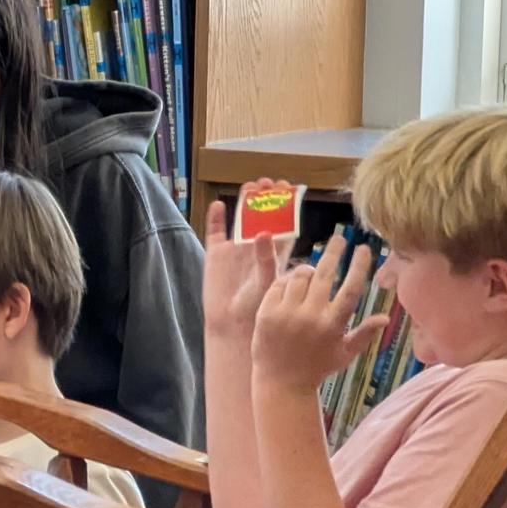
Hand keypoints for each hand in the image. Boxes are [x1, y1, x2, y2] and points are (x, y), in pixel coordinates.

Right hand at [203, 181, 292, 338]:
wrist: (232, 325)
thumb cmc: (257, 308)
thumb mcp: (268, 283)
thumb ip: (268, 259)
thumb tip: (265, 232)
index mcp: (275, 254)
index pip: (284, 224)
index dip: (287, 206)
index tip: (290, 188)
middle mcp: (256, 248)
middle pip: (263, 216)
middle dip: (267, 199)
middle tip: (269, 182)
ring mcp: (236, 249)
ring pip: (241, 219)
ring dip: (245, 203)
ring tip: (250, 186)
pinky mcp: (216, 253)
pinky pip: (216, 231)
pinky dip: (216, 217)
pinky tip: (219, 204)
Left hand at [252, 230, 388, 397]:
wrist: (280, 382)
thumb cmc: (316, 368)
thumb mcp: (344, 353)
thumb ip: (364, 334)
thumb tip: (386, 318)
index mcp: (334, 325)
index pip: (350, 289)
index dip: (359, 266)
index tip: (364, 248)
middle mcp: (311, 317)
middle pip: (324, 275)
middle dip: (334, 252)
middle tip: (339, 237)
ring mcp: (287, 314)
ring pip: (300, 276)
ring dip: (307, 269)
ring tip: (312, 270)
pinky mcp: (267, 313)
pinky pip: (279, 285)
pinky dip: (287, 280)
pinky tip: (292, 282)